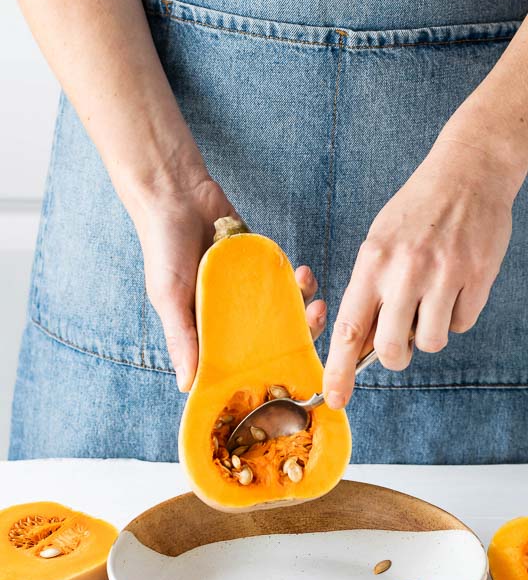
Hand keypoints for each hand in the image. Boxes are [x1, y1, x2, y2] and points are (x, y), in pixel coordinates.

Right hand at [130, 174, 325, 391]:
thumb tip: (187, 385)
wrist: (176, 194)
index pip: (239, 363)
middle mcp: (230, 318)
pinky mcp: (260, 268)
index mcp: (206, 332)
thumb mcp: (168, 297)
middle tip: (312, 322)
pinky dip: (298, 281)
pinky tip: (301, 271)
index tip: (290, 371)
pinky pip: (285, 282)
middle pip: (270, 340)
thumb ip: (181, 338)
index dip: (264, 370)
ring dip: (303, 307)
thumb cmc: (163, 248)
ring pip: (283, 313)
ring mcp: (248, 293)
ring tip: (311, 295)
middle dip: (296, 336)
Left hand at [322, 136, 523, 408]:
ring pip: (431, 342)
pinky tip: (458, 284)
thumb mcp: (380, 242)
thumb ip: (370, 292)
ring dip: (430, 332)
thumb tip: (363, 346)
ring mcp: (444, 274)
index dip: (340, 370)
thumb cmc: (418, 211)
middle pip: (393, 349)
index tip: (335, 399)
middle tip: (403, 339)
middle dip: (396, 356)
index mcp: (373, 262)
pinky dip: (458, 314)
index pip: (350, 329)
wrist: (470, 171)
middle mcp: (406, 271)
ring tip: (434, 298)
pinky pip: (462, 324)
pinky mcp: (478, 276)